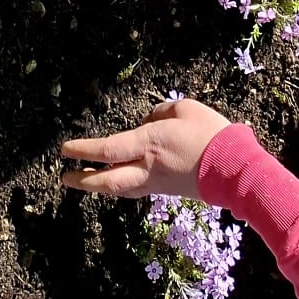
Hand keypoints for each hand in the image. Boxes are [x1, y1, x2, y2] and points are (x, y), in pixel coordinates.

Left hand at [60, 98, 230, 199]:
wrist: (235, 169)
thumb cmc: (210, 134)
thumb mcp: (183, 108)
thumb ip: (159, 113)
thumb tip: (147, 123)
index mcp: (148, 145)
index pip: (107, 149)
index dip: (83, 150)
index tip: (63, 150)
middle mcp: (148, 168)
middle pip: (107, 181)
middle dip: (83, 180)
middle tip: (63, 178)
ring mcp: (158, 183)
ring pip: (121, 188)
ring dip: (99, 186)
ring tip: (85, 181)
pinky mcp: (169, 190)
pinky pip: (137, 187)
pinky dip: (121, 185)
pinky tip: (119, 179)